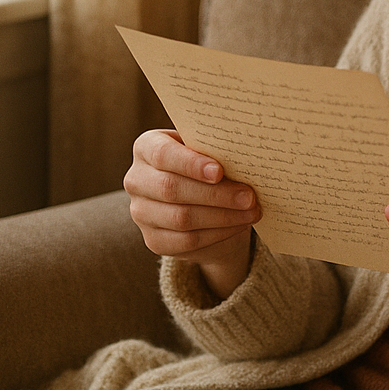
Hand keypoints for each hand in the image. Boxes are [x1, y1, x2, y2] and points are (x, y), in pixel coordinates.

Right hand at [124, 129, 259, 299]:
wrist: (200, 201)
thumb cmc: (207, 165)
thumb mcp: (207, 151)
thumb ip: (215, 150)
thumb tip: (244, 157)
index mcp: (146, 148)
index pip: (163, 154)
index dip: (190, 164)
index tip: (219, 171)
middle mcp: (137, 180)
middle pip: (172, 189)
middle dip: (215, 194)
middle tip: (249, 196)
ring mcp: (141, 213)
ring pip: (181, 218)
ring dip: (223, 216)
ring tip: (251, 211)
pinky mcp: (154, 240)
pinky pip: (187, 240)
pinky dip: (218, 233)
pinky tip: (239, 224)